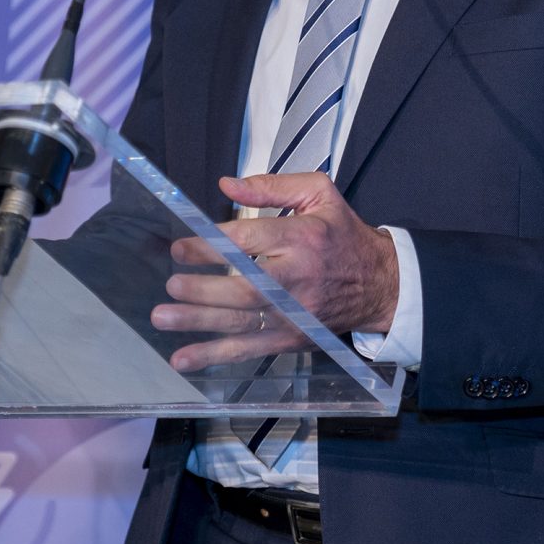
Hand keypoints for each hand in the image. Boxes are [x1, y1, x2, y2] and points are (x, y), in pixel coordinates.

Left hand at [151, 173, 399, 371]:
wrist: (380, 284)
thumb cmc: (342, 234)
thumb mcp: (319, 194)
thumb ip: (272, 186)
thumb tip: (227, 185)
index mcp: (301, 238)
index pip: (250, 242)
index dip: (212, 246)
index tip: (180, 248)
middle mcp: (296, 278)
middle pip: (244, 288)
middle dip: (204, 289)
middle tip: (172, 285)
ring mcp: (293, 314)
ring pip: (242, 321)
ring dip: (200, 322)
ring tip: (163, 317)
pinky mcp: (291, 338)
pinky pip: (249, 349)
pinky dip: (214, 356)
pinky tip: (183, 358)